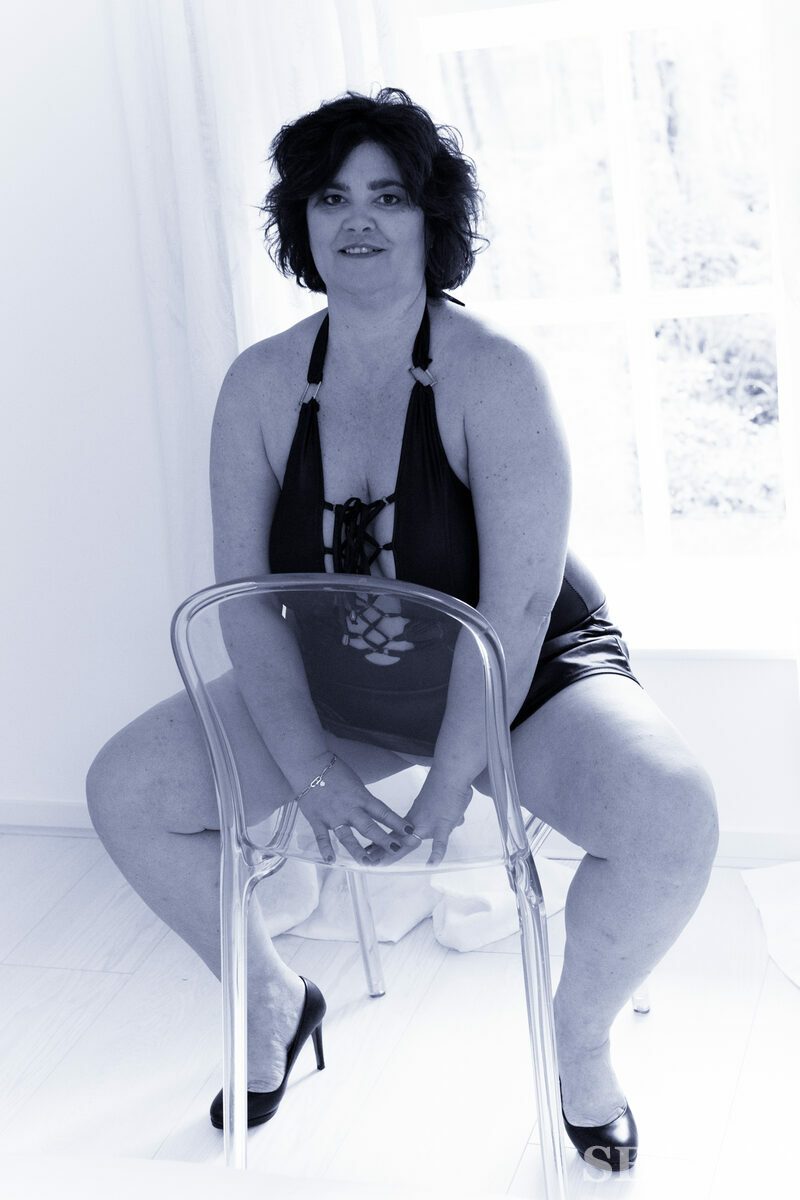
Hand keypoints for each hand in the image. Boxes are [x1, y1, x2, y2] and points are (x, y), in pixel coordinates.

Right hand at [297, 753, 418, 865]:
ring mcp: (333, 816)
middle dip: (384, 840)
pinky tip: (331, 860)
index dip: (397, 822)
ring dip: (357, 851)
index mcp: (361, 797)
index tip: (410, 831)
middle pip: (369, 827)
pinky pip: (321, 837)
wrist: (309, 764)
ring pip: (347, 837)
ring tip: (367, 863)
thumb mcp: (356, 782)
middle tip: (396, 850)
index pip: (383, 812)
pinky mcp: (317, 820)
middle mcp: (349, 809)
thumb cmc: (334, 770)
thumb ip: (364, 798)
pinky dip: (325, 849)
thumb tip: (375, 811)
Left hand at [369, 763, 473, 865]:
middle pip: (395, 839)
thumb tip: (457, 819)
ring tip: (382, 864)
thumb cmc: (447, 786)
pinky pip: (439, 842)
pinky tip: (431, 865)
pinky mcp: (442, 824)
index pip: (394, 832)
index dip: (383, 842)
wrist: (450, 774)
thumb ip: (447, 815)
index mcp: (414, 817)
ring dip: (394, 852)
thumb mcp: (443, 804)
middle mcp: (416, 822)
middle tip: (367, 861)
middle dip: (381, 851)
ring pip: (409, 842)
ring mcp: (428, 824)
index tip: (370, 850)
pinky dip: (436, 853)